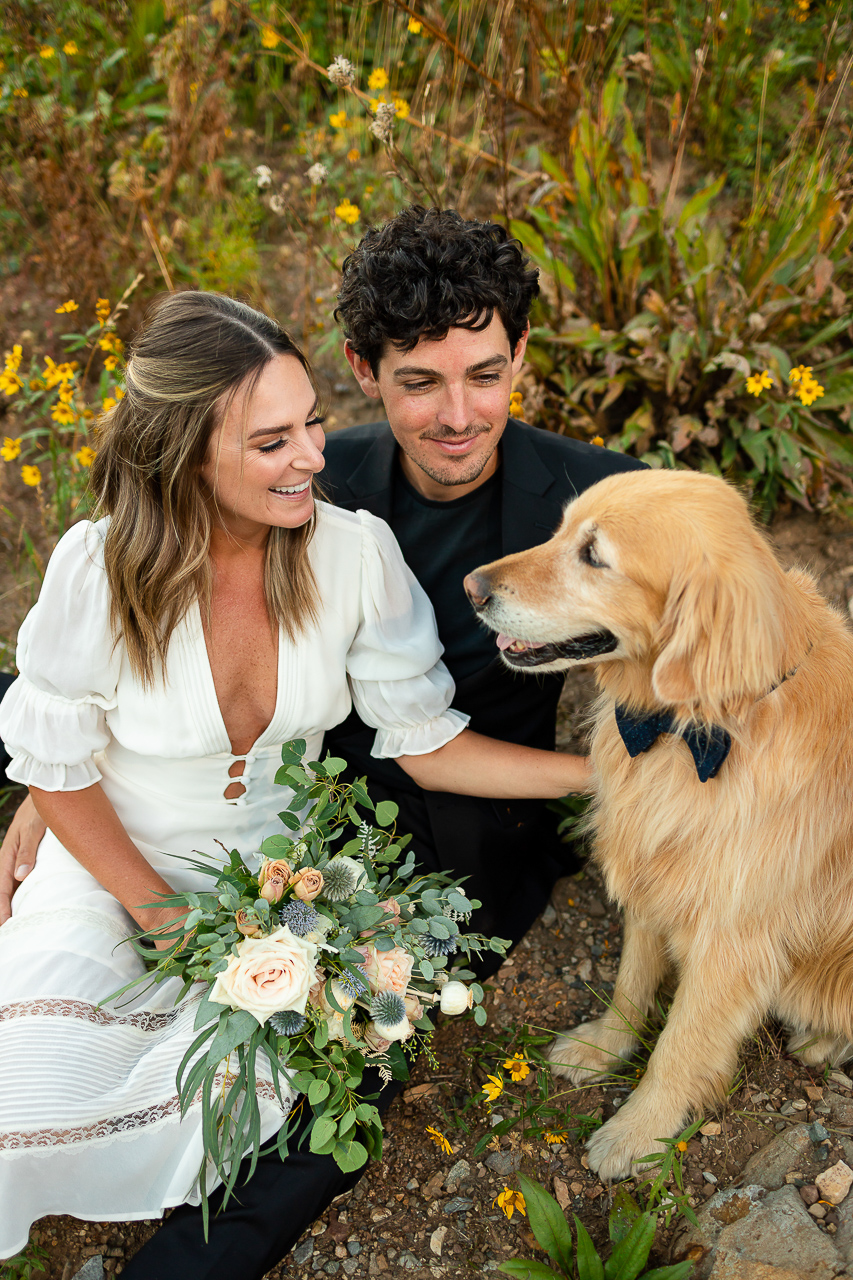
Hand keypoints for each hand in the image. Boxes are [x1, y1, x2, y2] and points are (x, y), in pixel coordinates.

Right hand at [0, 793, 46, 924]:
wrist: (49, 795)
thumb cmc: (40, 811)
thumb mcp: (34, 828)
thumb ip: (28, 850)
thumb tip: (21, 876)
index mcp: (8, 855)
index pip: (3, 887)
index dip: (2, 907)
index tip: (5, 923)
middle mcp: (10, 860)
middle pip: (3, 890)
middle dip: (2, 910)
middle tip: (7, 933)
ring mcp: (17, 861)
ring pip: (10, 887)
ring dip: (9, 904)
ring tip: (13, 925)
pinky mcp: (27, 859)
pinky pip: (19, 881)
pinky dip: (19, 894)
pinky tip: (24, 905)